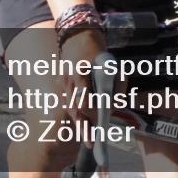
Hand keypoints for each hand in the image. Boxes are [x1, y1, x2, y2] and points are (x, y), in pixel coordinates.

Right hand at [59, 28, 106, 145]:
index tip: (99, 123)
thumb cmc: (98, 50)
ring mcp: (62, 82)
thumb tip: (117, 103)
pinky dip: (73, 114)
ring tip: (87, 139)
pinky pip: (66, 102)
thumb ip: (116, 83)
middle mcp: (68, 80)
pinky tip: (81, 125)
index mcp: (80, 73)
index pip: (84, 100)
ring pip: (69, 108)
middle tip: (91, 142)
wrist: (78, 35)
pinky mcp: (60, 83)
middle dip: (83, 127)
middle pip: (75, 109)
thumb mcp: (112, 64)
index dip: (92, 113)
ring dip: (78, 124)